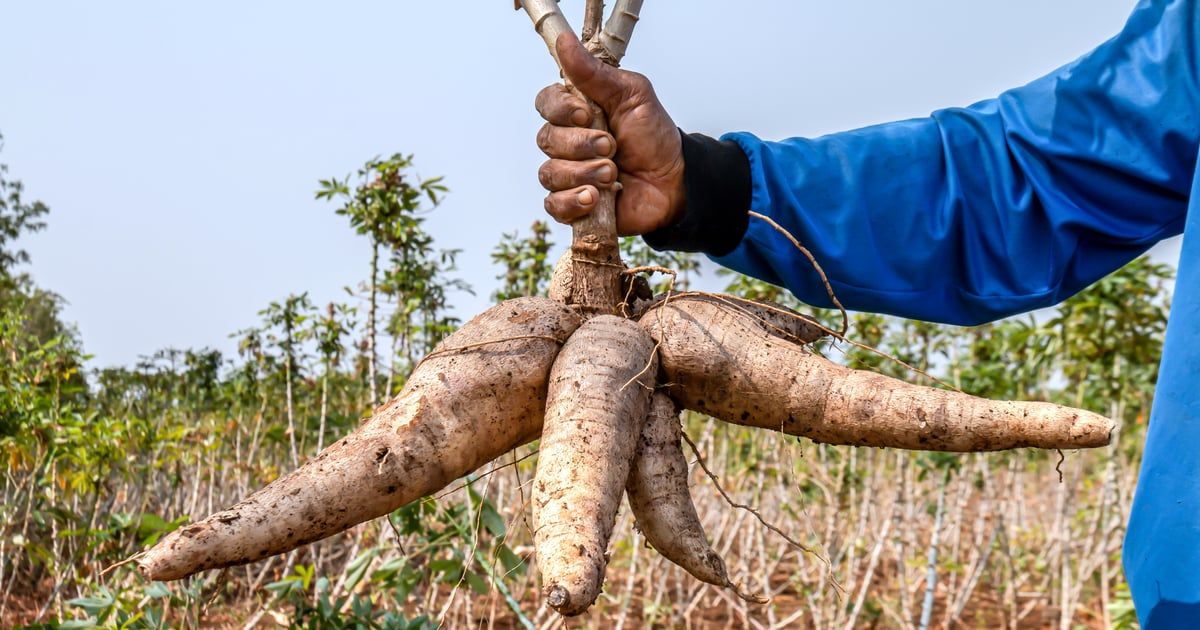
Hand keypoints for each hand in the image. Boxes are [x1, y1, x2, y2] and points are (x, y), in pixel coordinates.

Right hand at [535, 32, 684, 235]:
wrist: (675, 181)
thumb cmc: (654, 137)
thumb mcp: (632, 96)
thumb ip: (595, 73)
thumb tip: (564, 42)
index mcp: (578, 112)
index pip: (546, 104)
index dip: (561, 110)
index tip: (587, 114)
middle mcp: (567, 142)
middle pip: (547, 139)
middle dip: (581, 144)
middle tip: (613, 147)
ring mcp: (568, 174)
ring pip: (550, 173)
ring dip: (583, 173)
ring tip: (612, 175)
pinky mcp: (573, 205)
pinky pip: (554, 205)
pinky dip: (573, 202)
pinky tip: (595, 198)